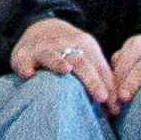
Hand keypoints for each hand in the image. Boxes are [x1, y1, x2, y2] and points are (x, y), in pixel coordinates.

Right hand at [6, 16, 125, 107]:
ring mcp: (44, 48)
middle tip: (101, 98)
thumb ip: (102, 82)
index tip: (115, 108)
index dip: (109, 87)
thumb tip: (116, 110)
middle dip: (92, 80)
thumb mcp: (89, 60)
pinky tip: (28, 74)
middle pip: (80, 62)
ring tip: (65, 71)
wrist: (41, 28)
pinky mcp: (24, 54)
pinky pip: (24, 60)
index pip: (100, 68)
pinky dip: (26, 66)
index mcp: (86, 45)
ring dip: (58, 62)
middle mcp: (66, 44)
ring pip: (52, 55)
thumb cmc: (71, 53)